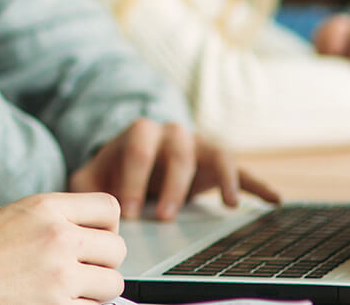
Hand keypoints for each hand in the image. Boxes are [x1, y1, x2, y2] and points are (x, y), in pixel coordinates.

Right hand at [0, 191, 124, 304]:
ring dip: (96, 290)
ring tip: (68, 288)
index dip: (106, 226)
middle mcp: (58, 237)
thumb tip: (91, 236)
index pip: (109, 208)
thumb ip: (56, 219)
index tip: (97, 239)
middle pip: (116, 249)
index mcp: (47, 207)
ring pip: (112, 284)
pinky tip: (57, 301)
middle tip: (82, 269)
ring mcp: (60, 275)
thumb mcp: (16, 216)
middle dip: (103, 262)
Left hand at [68, 118, 279, 220]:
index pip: (137, 147)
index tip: (128, 212)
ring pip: (215, 151)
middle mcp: (171, 133)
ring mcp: (198, 146)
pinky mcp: (217, 163)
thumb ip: (82, 185)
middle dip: (171, 183)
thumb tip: (76, 202)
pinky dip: (258, 182)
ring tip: (230, 204)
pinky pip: (242, 167)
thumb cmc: (113, 174)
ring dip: (222, 177)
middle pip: (177, 148)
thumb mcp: (93, 177)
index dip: (132, 179)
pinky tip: (273, 201)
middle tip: (162, 217)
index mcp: (138, 132)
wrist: (135, 164)